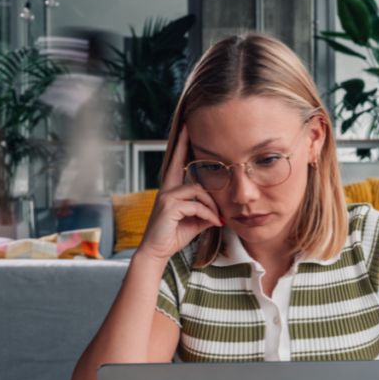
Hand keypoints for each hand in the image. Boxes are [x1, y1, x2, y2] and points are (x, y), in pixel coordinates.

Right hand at [137, 125, 223, 262]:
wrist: (157, 253)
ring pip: (198, 190)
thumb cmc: (174, 236)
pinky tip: (215, 222)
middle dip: (184, 144)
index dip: (181, 145)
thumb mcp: (194, 221)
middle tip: (191, 129)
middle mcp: (167, 189)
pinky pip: (196, 205)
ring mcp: (167, 196)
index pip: (176, 163)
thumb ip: (205, 210)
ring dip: (212, 205)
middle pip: (180, 163)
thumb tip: (221, 209)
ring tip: (219, 218)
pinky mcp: (169, 207)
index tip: (185, 127)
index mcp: (172, 190)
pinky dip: (209, 214)